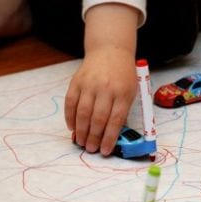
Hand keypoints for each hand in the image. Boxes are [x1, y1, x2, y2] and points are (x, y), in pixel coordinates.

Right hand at [64, 3, 138, 154]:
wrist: (110, 51)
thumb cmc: (122, 76)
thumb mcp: (130, 92)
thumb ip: (122, 112)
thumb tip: (112, 136)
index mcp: (123, 93)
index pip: (116, 120)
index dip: (109, 138)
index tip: (105, 151)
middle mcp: (106, 88)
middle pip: (98, 118)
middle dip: (93, 137)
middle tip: (91, 149)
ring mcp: (90, 84)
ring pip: (83, 112)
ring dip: (81, 131)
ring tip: (81, 142)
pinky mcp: (77, 81)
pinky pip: (70, 102)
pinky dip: (70, 117)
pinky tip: (72, 127)